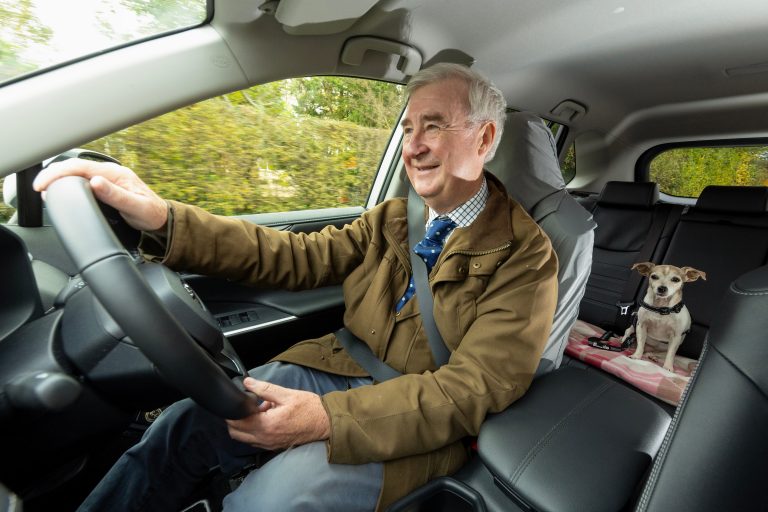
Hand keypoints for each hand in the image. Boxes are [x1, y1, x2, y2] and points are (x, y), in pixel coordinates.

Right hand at [33, 158, 167, 230]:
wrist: (163, 219)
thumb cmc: (152, 214)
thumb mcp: (135, 207)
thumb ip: (116, 195)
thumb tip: (96, 182)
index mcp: (114, 173)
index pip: (79, 167)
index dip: (57, 174)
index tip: (42, 185)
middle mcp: (109, 173)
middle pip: (74, 167)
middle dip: (53, 174)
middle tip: (38, 188)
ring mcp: (107, 178)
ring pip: (76, 173)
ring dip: (59, 178)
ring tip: (44, 189)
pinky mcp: (105, 186)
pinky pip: (82, 180)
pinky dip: (67, 183)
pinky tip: (61, 191)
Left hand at [226, 378, 330, 450]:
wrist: (325, 423)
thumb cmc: (309, 408)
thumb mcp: (286, 394)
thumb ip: (264, 388)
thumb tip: (247, 383)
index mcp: (267, 424)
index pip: (237, 420)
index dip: (234, 408)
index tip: (239, 398)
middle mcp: (265, 438)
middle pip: (236, 432)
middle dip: (235, 418)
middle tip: (246, 404)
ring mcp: (269, 445)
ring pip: (243, 438)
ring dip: (244, 425)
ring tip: (258, 411)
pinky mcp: (274, 446)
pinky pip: (255, 441)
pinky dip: (253, 431)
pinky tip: (265, 418)